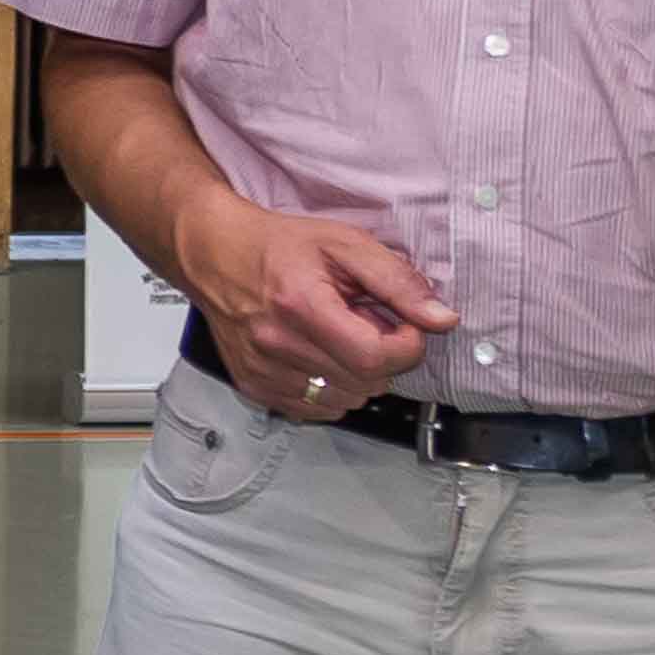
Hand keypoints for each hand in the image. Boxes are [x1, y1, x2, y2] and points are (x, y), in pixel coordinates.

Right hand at [173, 194, 446, 418]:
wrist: (214, 255)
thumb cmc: (277, 245)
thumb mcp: (345, 245)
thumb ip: (397, 281)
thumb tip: (441, 318)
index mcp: (302, 306)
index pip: (376, 358)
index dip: (407, 345)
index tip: (403, 324)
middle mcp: (277, 345)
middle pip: (365, 383)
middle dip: (383, 356)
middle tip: (366, 323)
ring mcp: (263, 371)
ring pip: (345, 400)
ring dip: (357, 375)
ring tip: (339, 338)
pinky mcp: (254, 386)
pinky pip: (315, 409)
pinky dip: (330, 388)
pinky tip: (320, 356)